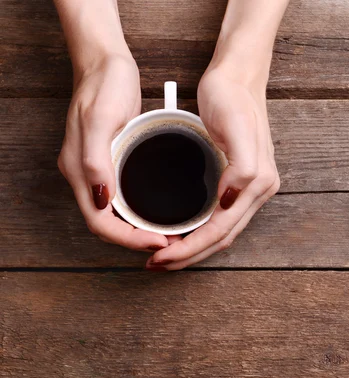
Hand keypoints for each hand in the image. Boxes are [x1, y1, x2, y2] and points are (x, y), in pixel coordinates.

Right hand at [58, 54, 168, 250]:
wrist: (106, 62)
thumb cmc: (104, 86)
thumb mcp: (100, 120)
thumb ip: (96, 160)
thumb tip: (101, 200)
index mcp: (80, 170)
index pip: (100, 222)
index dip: (128, 239)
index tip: (159, 243)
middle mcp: (86, 175)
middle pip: (107, 224)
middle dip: (136, 239)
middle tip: (170, 244)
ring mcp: (99, 168)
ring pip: (115, 213)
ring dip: (139, 228)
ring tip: (168, 234)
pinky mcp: (112, 159)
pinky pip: (123, 196)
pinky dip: (139, 210)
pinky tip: (160, 210)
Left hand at [146, 66, 279, 269]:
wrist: (238, 75)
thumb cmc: (231, 96)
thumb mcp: (235, 126)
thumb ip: (243, 168)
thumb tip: (231, 201)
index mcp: (259, 181)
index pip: (221, 228)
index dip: (192, 247)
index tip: (163, 257)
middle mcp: (260, 188)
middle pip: (224, 237)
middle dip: (191, 254)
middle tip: (159, 264)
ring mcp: (254, 186)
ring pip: (224, 231)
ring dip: (197, 247)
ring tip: (168, 256)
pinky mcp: (243, 179)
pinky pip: (224, 216)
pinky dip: (204, 230)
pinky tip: (186, 231)